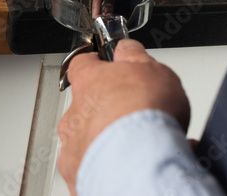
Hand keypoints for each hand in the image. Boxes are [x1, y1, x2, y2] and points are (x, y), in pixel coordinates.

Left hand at [58, 39, 189, 194]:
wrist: (141, 163)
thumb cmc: (144, 115)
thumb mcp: (152, 69)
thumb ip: (135, 56)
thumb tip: (127, 49)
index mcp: (88, 81)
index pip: (82, 63)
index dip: (95, 63)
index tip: (105, 65)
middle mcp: (74, 114)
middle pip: (86, 104)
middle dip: (108, 108)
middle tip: (133, 115)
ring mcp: (74, 147)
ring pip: (88, 138)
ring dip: (107, 139)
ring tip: (138, 146)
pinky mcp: (79, 178)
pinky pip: (93, 169)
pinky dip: (110, 168)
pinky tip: (135, 166)